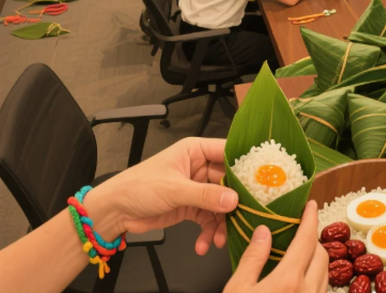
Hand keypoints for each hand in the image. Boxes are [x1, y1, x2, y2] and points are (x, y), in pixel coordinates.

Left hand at [84, 138, 236, 255]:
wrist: (114, 212)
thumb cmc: (139, 187)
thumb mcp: (174, 189)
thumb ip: (204, 195)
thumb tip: (233, 200)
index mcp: (196, 151)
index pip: (228, 153)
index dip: (244, 166)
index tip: (260, 181)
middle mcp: (200, 167)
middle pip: (228, 182)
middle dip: (234, 203)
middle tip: (244, 218)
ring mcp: (196, 188)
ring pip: (220, 204)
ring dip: (221, 223)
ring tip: (220, 239)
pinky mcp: (191, 207)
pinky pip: (208, 219)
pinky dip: (209, 232)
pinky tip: (204, 244)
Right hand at [223, 201, 327, 292]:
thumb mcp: (237, 289)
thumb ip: (252, 259)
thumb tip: (263, 231)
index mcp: (288, 280)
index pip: (307, 239)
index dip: (310, 218)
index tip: (311, 205)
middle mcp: (307, 291)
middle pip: (321, 254)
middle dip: (312, 239)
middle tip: (299, 231)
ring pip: (324, 273)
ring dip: (315, 259)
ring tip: (300, 253)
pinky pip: (321, 289)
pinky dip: (315, 278)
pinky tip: (300, 279)